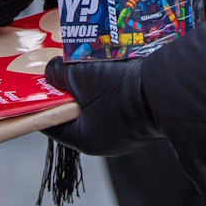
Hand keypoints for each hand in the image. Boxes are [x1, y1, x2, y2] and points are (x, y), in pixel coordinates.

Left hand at [44, 55, 162, 156]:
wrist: (170, 90)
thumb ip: (60, 74)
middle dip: (70, 91)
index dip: (43, 104)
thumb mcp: (83, 76)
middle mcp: (106, 142)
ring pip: (100, 107)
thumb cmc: (122, 89)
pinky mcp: (143, 120)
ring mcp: (127, 133)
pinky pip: (120, 103)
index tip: (35, 88)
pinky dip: (113, 87)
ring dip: (93, 86)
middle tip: (62, 68)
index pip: (54, 124)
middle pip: (78, 114)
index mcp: (86, 139)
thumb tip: (50, 72)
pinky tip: (114, 68)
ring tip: (88, 63)